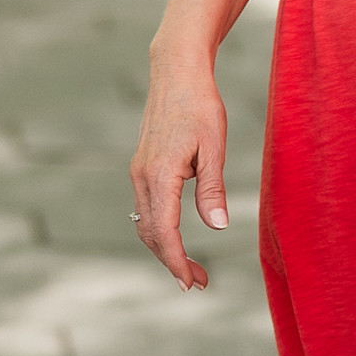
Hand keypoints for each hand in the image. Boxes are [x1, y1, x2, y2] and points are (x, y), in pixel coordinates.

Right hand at [130, 52, 228, 293]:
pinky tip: (177, 236)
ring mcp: (139, 171)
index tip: (192, 283)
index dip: (177, 261)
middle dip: (173, 262)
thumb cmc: (200, 105)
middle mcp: (142, 176)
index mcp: (160, 174)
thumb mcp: (214, 147)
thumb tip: (217, 226)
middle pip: (150, 234)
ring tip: (191, 266)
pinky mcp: (142, 166)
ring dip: (165, 248)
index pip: (164, 231)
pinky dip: (159, 229)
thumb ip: (212, 189)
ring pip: (145, 222)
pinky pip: (145, 207)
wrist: (176, 72)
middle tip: (200, 282)